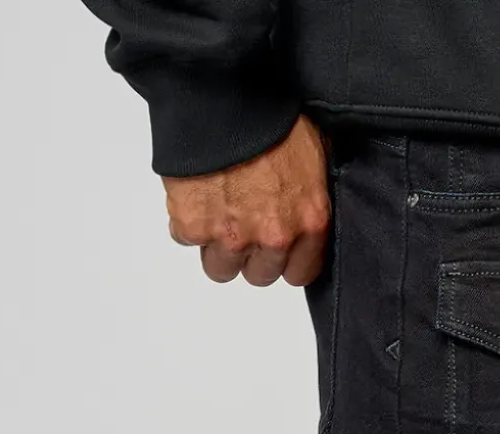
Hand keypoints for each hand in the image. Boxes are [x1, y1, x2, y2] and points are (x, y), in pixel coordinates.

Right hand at [164, 115, 330, 288]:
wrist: (223, 92)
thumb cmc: (270, 114)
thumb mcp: (314, 152)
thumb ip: (311, 194)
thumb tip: (306, 209)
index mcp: (308, 222)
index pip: (299, 272)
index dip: (284, 259)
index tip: (275, 245)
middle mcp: (273, 237)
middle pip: (259, 275)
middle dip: (251, 253)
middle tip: (243, 219)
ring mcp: (231, 236)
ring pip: (221, 267)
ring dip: (216, 245)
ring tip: (216, 209)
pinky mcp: (193, 226)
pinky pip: (185, 238)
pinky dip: (186, 220)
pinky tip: (195, 193)